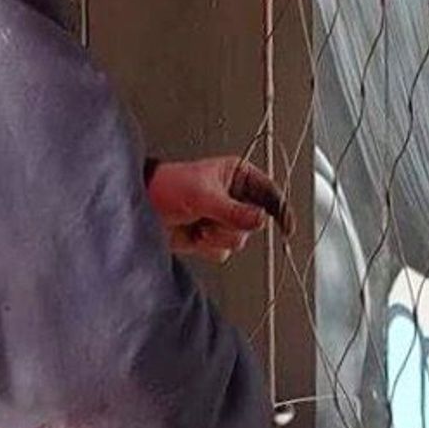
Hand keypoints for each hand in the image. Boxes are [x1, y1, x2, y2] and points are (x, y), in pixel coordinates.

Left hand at [145, 156, 293, 262]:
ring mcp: (222, 218)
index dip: (280, 208)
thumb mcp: (204, 195)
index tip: (286, 226)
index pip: (268, 192)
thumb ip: (234, 210)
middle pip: (254, 222)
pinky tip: (194, 234)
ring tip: (199, 224)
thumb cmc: (167, 186)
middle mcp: (233, 197)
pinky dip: (208, 247)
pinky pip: (222, 252)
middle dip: (233, 224)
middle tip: (215, 217)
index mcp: (237, 175)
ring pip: (239, 239)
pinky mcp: (210, 237)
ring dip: (217, 236)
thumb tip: (260, 220)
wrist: (142, 208)